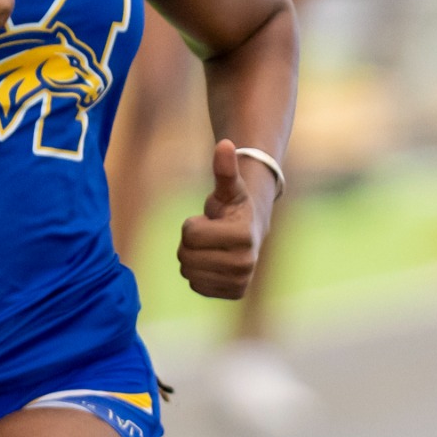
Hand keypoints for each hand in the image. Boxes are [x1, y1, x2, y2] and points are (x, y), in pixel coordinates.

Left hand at [178, 140, 276, 299]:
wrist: (251, 230)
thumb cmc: (235, 204)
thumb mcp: (228, 186)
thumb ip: (224, 168)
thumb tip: (224, 143)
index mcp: (244, 236)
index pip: (190, 236)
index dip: (192, 225)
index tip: (211, 220)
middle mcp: (246, 263)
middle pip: (186, 257)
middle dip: (191, 243)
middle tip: (210, 235)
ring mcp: (241, 281)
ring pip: (188, 273)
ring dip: (194, 259)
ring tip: (213, 248)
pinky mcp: (234, 294)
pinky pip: (195, 286)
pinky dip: (199, 274)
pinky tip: (214, 263)